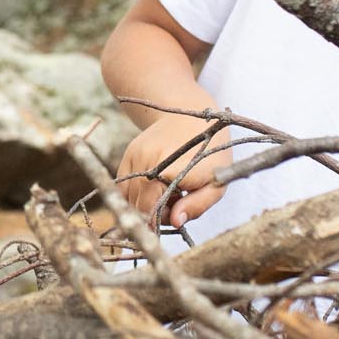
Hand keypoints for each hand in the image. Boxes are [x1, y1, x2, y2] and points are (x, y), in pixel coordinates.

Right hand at [116, 113, 231, 227]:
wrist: (192, 116)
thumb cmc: (210, 154)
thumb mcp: (215, 183)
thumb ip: (196, 206)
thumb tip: (175, 223)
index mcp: (171, 172)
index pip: (151, 210)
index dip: (158, 222)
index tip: (170, 222)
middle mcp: (148, 163)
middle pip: (137, 204)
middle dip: (152, 214)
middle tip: (172, 208)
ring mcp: (136, 156)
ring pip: (127, 196)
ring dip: (142, 203)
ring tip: (164, 196)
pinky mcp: (129, 153)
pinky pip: (123, 183)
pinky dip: (134, 193)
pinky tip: (153, 187)